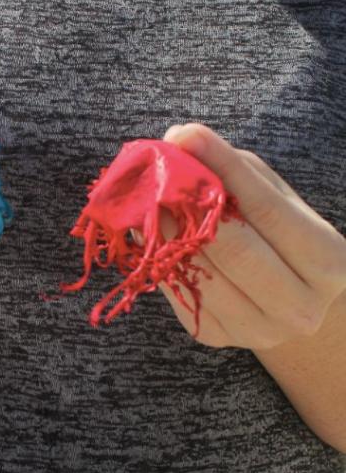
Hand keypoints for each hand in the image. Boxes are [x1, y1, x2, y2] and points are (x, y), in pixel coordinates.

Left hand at [157, 123, 345, 348]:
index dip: (223, 169)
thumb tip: (180, 139)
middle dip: (187, 203)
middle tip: (155, 170)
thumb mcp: (277, 199)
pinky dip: (156, 254)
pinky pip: (177, 288)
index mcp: (329, 263)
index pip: (267, 210)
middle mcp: (299, 306)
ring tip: (144, 195)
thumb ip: (236, 170)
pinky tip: (147, 229)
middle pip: (232, 248)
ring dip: (163, 228)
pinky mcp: (214, 335)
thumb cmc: (281, 237)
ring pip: (197, 269)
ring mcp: (256, 329)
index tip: (186, 137)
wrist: (287, 303)